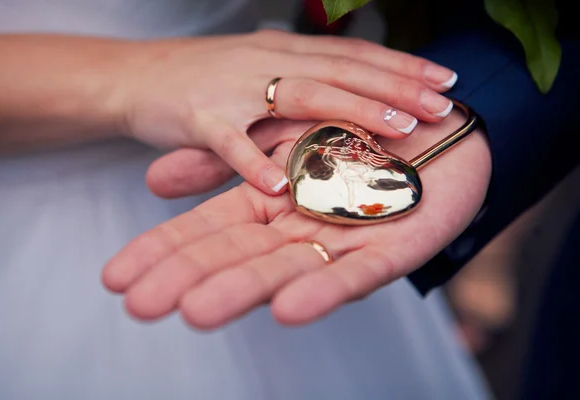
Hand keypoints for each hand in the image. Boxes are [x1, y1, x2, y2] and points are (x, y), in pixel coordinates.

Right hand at [102, 112, 490, 328]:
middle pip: (237, 260)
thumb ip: (231, 157)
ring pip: (286, 274)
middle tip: (142, 306)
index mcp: (271, 208)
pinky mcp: (387, 255)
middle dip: (190, 280)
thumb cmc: (357, 134)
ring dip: (243, 292)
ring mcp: (340, 247)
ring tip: (196, 312)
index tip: (117, 277)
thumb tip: (156, 179)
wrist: (433, 130)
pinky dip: (322, 292)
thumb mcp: (283, 138)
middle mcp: (297, 234)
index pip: (208, 233)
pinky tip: (288, 308)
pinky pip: (355, 277)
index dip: (165, 252)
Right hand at [118, 29, 457, 194]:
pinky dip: (255, 165)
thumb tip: (347, 91)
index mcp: (284, 50)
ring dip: (350, 112)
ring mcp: (234, 87)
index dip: (401, 65)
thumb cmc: (201, 79)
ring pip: (302, 96)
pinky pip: (230, 142)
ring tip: (393, 133)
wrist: (134, 76)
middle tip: (440, 106)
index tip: (445, 78)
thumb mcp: (258, 69)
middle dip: (394, 88)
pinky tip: (285, 187)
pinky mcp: (198, 116)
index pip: (353, 54)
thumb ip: (299, 79)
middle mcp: (266, 61)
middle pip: (341, 71)